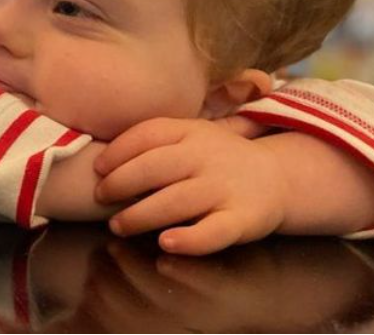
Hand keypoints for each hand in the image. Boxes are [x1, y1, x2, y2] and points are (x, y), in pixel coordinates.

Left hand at [93, 116, 285, 255]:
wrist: (275, 178)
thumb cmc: (214, 159)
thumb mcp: (188, 138)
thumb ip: (153, 144)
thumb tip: (100, 162)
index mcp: (191, 131)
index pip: (148, 134)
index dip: (117, 152)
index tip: (97, 169)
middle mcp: (207, 156)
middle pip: (156, 167)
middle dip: (121, 183)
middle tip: (100, 198)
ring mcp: (225, 187)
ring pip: (177, 201)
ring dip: (141, 215)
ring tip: (118, 225)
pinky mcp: (242, 219)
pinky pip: (213, 231)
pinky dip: (189, 239)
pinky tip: (166, 242)